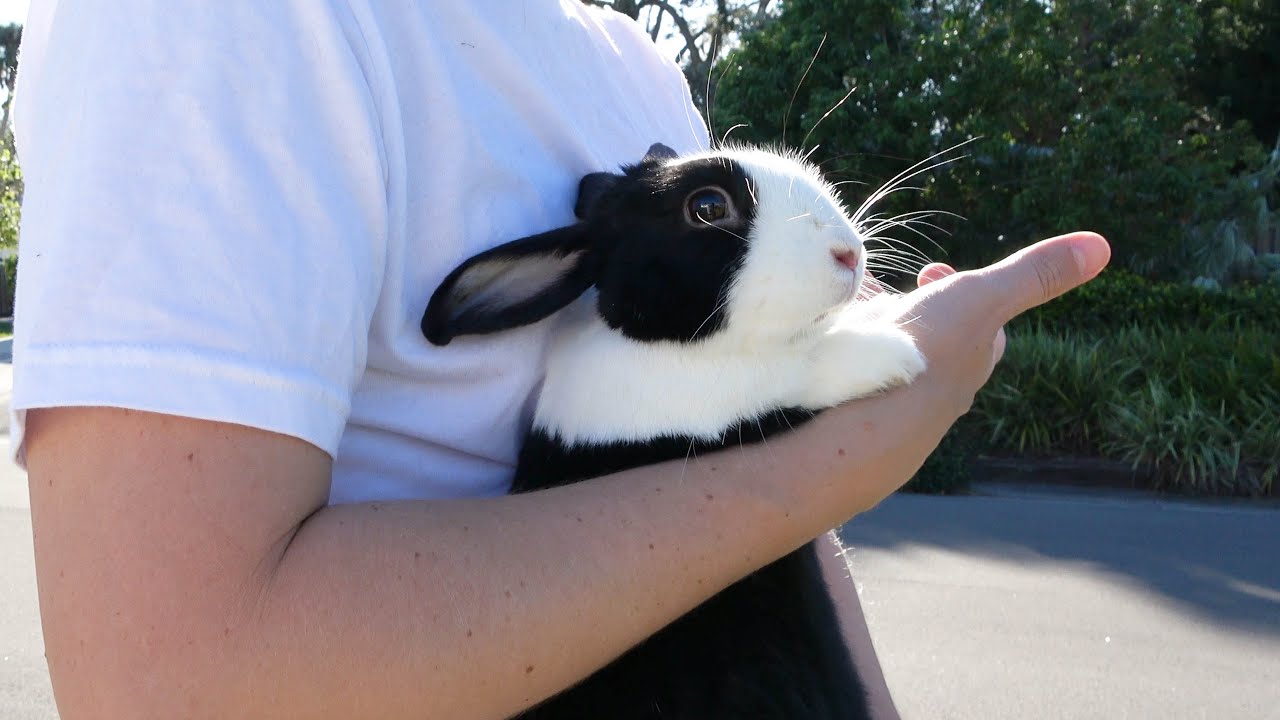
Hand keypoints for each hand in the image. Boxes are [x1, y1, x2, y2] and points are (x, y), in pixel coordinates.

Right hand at [783, 232, 1111, 520]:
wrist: (862, 414)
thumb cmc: (927, 355)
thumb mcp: (982, 298)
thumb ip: (1033, 274)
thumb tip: (1101, 247)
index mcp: (968, 362)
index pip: (979, 327)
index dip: (966, 294)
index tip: (935, 270)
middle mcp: (933, 387)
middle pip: (932, 342)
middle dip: (913, 311)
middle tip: (890, 290)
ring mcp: (887, 398)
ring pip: (886, 356)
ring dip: (870, 329)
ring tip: (848, 309)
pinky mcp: (845, 406)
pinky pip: (846, 369)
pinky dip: (838, 348)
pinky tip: (820, 340)